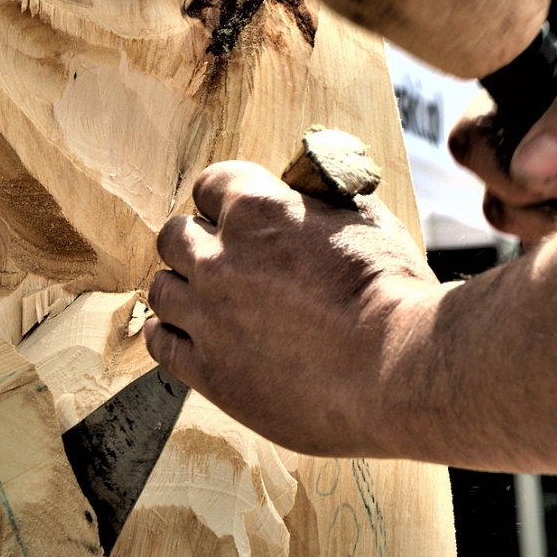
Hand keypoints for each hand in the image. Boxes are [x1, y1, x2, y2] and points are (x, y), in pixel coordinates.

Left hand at [143, 161, 440, 455]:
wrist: (396, 371)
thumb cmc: (393, 293)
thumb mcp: (367, 221)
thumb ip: (326, 202)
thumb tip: (315, 193)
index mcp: (257, 209)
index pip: (209, 184)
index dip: (225, 199)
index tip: (238, 216)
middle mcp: (219, 259)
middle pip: (175, 236)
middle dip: (198, 241)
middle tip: (226, 261)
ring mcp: (208, 317)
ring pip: (162, 289)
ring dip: (183, 288)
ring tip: (211, 301)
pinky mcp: (209, 372)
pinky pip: (160, 343)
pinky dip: (170, 333)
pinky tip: (191, 335)